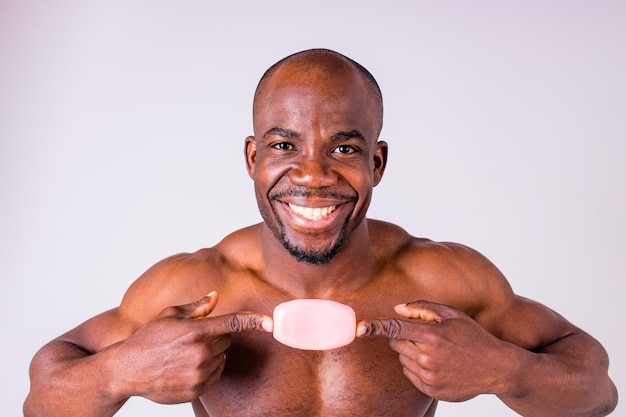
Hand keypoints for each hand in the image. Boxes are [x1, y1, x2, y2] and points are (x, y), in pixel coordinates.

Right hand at [113, 292, 272, 403]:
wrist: (128, 369)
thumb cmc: (149, 338)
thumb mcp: (169, 315)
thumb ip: (196, 307)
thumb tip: (216, 296)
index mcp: (195, 331)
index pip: (233, 323)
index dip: (255, 321)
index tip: (272, 323)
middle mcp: (200, 352)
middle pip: (227, 341)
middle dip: (216, 337)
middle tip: (193, 338)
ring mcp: (199, 373)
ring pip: (222, 358)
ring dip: (212, 354)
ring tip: (186, 354)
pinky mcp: (197, 389)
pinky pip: (216, 375)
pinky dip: (208, 370)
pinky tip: (186, 367)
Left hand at [357, 300, 513, 401]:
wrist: (496, 368)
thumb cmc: (473, 336)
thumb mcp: (453, 315)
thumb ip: (423, 308)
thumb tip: (397, 309)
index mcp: (432, 335)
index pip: (395, 328)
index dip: (374, 327)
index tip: (358, 328)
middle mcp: (428, 357)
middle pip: (397, 343)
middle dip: (405, 337)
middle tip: (426, 336)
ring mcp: (429, 376)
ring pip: (402, 360)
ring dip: (412, 353)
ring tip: (436, 351)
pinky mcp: (431, 390)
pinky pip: (410, 375)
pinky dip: (417, 368)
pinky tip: (438, 364)